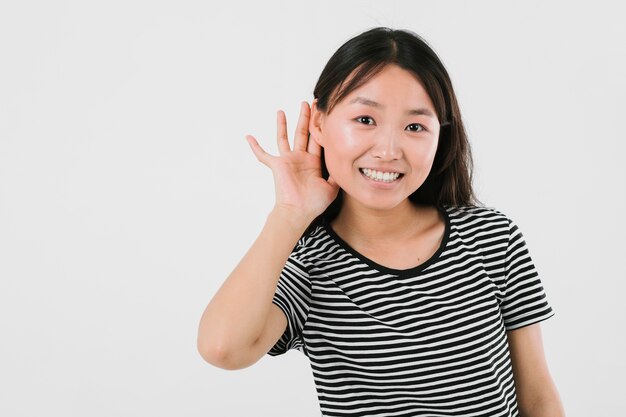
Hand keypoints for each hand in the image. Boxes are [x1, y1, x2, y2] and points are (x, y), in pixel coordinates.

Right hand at [245, 101, 339, 221]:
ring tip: (281, 111)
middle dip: (306, 118)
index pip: (317, 140)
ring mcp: (287, 161)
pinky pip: (263, 155)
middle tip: (308, 103)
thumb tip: (344, 163)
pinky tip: (248, 137)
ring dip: (282, 124)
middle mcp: (300, 159)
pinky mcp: (277, 165)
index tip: (323, 113)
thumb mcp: (332, 187)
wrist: (299, 212)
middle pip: (303, 133)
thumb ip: (336, 174)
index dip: (320, 127)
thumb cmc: (314, 203)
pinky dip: (255, 147)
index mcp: (313, 162)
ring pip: (284, 137)